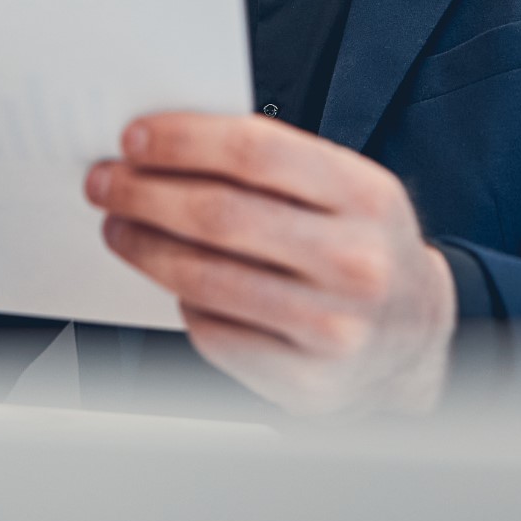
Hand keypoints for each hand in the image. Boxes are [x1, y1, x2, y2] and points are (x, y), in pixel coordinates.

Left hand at [84, 112, 455, 415]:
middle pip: (220, 216)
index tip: (133, 138)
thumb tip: (165, 144)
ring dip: (144, 247)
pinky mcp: (307, 382)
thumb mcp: (345, 189)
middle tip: (105, 182)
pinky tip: (173, 281)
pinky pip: (214, 332)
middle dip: (145, 193)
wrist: (414, 335)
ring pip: (204, 279)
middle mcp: (357, 263)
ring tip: (118, 227)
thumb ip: (273, 164)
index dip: (183, 140)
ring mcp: (334, 329)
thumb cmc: (360, 245)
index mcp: (367, 196)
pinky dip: (182, 302)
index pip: (255, 151)